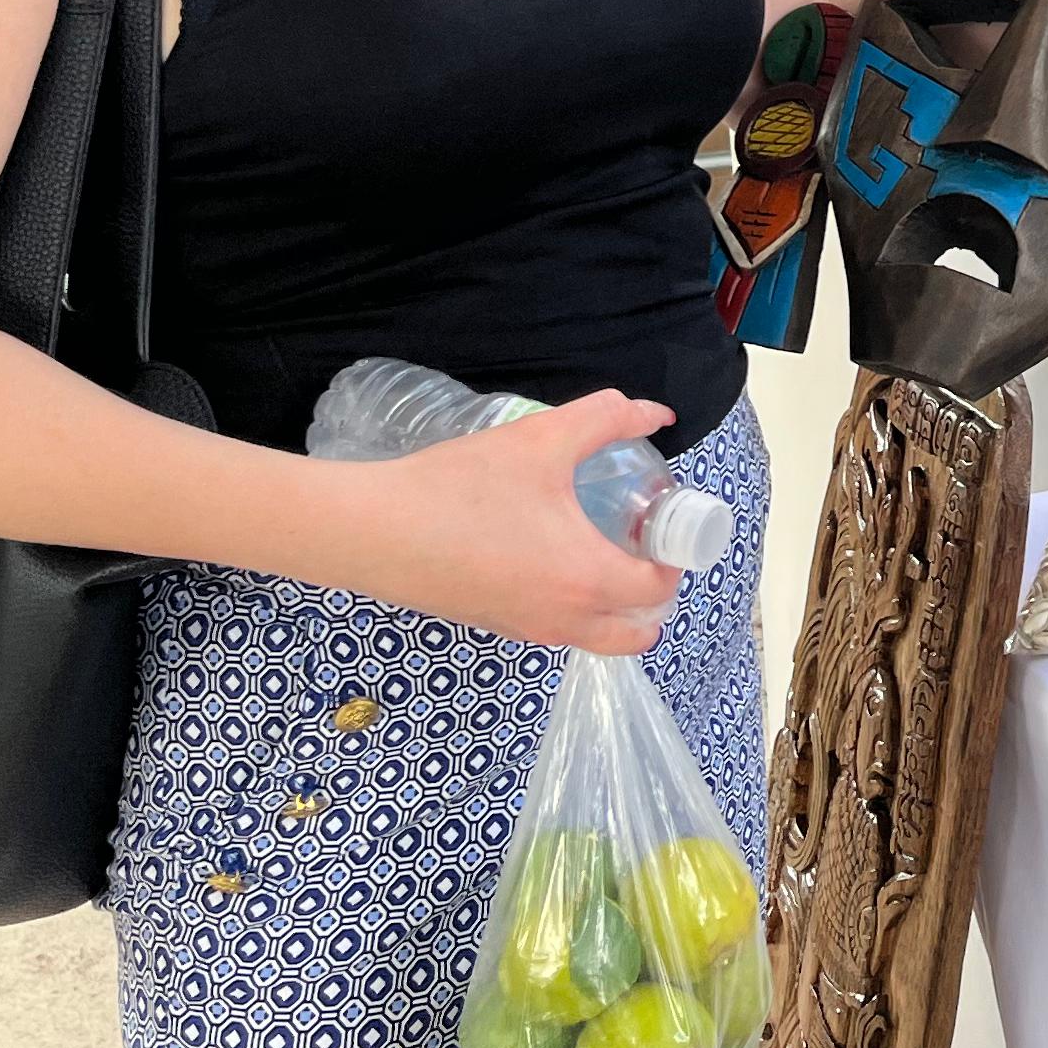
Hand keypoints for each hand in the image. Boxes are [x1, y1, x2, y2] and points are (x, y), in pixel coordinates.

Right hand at [336, 388, 687, 653]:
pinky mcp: (493, 626)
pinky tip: (544, 550)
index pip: (659, 590)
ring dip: (612, 604)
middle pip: (635, 635)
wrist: (373, 530)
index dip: (674, 556)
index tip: (663, 520)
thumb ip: (605, 418)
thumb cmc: (462, 487)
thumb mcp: (541, 440)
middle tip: (638, 543)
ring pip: (594, 636)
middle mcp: (563, 620)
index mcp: (587, 581)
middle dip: (652, 595)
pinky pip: (553, 627)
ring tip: (595, 542)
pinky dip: (570, 604)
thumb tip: (653, 411)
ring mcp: (525, 630)